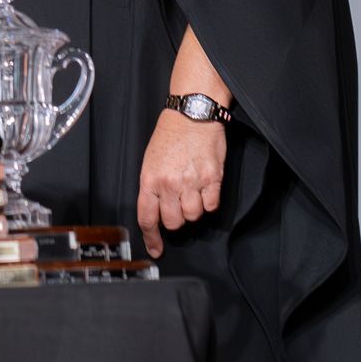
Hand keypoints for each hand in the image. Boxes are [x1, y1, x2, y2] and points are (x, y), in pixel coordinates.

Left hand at [137, 110, 226, 258]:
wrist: (192, 113)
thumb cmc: (171, 134)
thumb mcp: (151, 160)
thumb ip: (153, 187)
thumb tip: (157, 212)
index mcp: (150, 178)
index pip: (147, 217)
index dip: (151, 238)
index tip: (156, 248)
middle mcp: (169, 183)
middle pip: (173, 222)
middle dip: (176, 218)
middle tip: (179, 203)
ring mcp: (192, 181)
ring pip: (193, 215)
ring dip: (194, 208)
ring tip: (192, 189)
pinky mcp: (213, 178)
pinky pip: (211, 205)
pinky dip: (209, 200)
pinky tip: (205, 186)